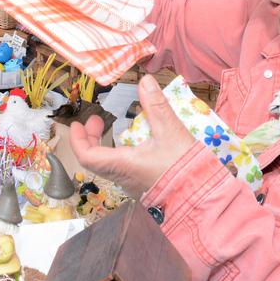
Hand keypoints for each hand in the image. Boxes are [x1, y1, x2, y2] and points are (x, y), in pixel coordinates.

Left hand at [69, 75, 195, 196]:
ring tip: (114, 127)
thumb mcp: (171, 131)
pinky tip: (132, 143)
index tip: (76, 124)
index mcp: (123, 165)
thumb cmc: (185, 168)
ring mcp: (132, 185)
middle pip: (95, 160)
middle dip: (91, 138)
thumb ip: (156, 105)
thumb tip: (146, 81)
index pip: (87, 156)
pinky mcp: (143, 187)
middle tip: (96, 120)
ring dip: (105, 145)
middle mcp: (123, 178)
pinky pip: (121, 170)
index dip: (78, 140)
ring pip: (108, 166)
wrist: (203, 199)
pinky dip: (118, 153)